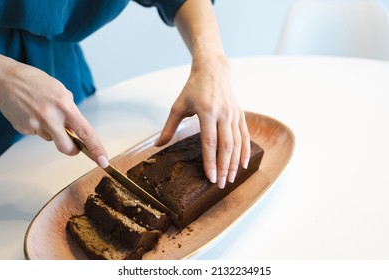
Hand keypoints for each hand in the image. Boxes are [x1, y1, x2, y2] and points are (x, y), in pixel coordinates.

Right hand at [0, 55, 108, 167]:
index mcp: (65, 106)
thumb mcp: (60, 91)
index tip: (103, 161)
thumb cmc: (35, 82)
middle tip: (74, 146)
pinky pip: (37, 134)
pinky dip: (37, 127)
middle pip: (67, 147)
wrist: (5, 79)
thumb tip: (76, 127)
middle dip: (72, 150)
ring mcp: (35, 124)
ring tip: (42, 112)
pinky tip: (31, 113)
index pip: (86, 132)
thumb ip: (70, 110)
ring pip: (51, 139)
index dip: (96, 148)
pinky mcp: (23, 128)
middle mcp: (51, 117)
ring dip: (51, 131)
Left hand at [155, 54, 250, 188]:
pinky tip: (243, 164)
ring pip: (237, 143)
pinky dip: (245, 151)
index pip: (210, 142)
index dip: (210, 162)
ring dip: (234, 163)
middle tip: (221, 184)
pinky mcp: (240, 114)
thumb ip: (169, 127)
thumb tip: (157, 146)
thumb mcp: (178, 106)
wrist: (213, 70)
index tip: (211, 178)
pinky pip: (245, 136)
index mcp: (206, 112)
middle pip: (226, 146)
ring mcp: (234, 114)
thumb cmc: (193, 88)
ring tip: (230, 179)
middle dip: (224, 167)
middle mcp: (223, 114)